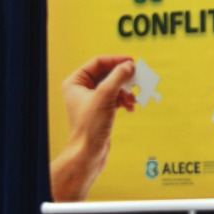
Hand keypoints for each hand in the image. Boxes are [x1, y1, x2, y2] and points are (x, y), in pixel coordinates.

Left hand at [49, 55, 135, 202]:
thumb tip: (129, 65)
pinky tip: (130, 107)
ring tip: (133, 100)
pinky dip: (125, 100)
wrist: (88, 153)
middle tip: (137, 79)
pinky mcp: (101, 110)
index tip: (132, 62)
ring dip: (126, 91)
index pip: (98, 62)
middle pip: (108, 74)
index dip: (116, 60)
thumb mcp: (105, 96)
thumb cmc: (90, 126)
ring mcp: (92, 100)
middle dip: (124, 79)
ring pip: (114, 86)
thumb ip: (118, 77)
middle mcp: (82, 89)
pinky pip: (116, 97)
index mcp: (75, 82)